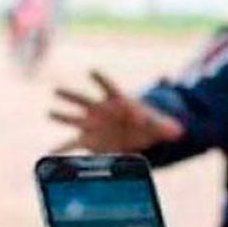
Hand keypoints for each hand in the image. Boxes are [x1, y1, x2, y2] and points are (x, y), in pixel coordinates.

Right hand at [50, 70, 182, 153]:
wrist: (136, 134)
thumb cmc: (148, 124)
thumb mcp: (159, 125)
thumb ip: (167, 127)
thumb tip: (178, 132)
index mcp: (118, 100)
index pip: (108, 86)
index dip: (100, 79)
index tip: (92, 71)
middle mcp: (100, 110)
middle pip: (83, 99)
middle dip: (71, 95)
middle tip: (57, 91)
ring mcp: (91, 124)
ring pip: (72, 118)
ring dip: (61, 116)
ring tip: (50, 112)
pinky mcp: (87, 140)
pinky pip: (71, 145)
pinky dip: (61, 150)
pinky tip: (49, 154)